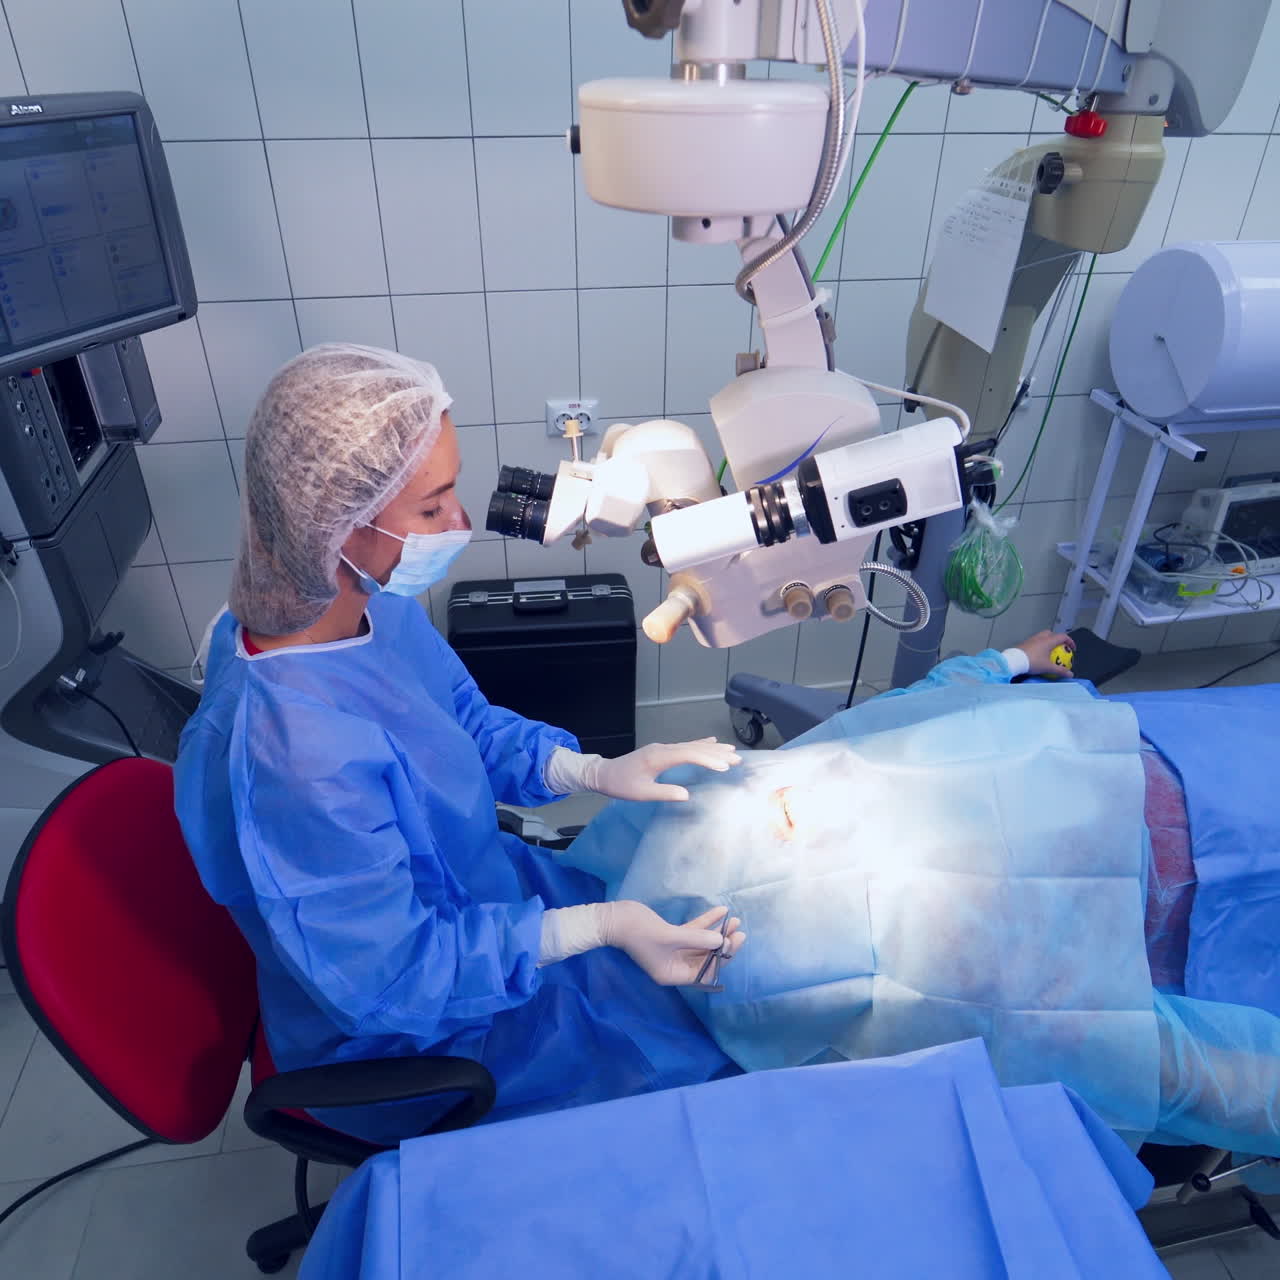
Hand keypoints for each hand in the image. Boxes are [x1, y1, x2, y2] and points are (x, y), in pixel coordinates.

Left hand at [587, 739, 740, 801]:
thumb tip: (686, 794)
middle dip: (716, 753)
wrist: (604, 773)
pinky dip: (700, 744)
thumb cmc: (622, 785)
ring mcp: (662, 748)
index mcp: (658, 757)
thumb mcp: (641, 793)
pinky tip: (711, 742)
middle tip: (737, 758)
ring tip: (731, 751)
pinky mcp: (661, 750)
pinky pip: (685, 745)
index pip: (689, 755)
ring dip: (712, 748)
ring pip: (692, 745)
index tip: (724, 767)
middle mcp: (663, 749)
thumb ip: (664, 792)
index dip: (708, 760)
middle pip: (694, 747)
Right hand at [602, 901, 745, 985]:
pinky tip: (720, 911)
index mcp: (673, 974)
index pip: (703, 972)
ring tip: (736, 920)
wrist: (615, 918)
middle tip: (740, 932)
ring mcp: (673, 950)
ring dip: (718, 932)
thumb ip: (697, 939)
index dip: (720, 959)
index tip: (732, 943)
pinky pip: (693, 931)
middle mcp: (675, 965)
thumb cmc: (639, 932)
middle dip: (723, 944)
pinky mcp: (671, 936)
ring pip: (702, 943)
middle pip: (706, 957)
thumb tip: (722, 941)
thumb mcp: (670, 937)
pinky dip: (707, 922)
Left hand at [1015, 630, 1074, 676]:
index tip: (1072, 649)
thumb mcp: (1048, 668)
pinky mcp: (1024, 643)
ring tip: (1049, 651)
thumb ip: (1060, 671)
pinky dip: (1039, 646)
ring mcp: (1031, 639)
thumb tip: (1070, 674)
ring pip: (1042, 637)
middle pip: (1051, 634)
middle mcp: (1040, 637)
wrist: (1013, 661)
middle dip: (1057, 639)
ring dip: (1047, 641)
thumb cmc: (1032, 662)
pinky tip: (1038, 655)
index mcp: (1048, 640)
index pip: (1062, 636)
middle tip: (1060, 648)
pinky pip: (1035, 642)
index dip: (1070, 641)